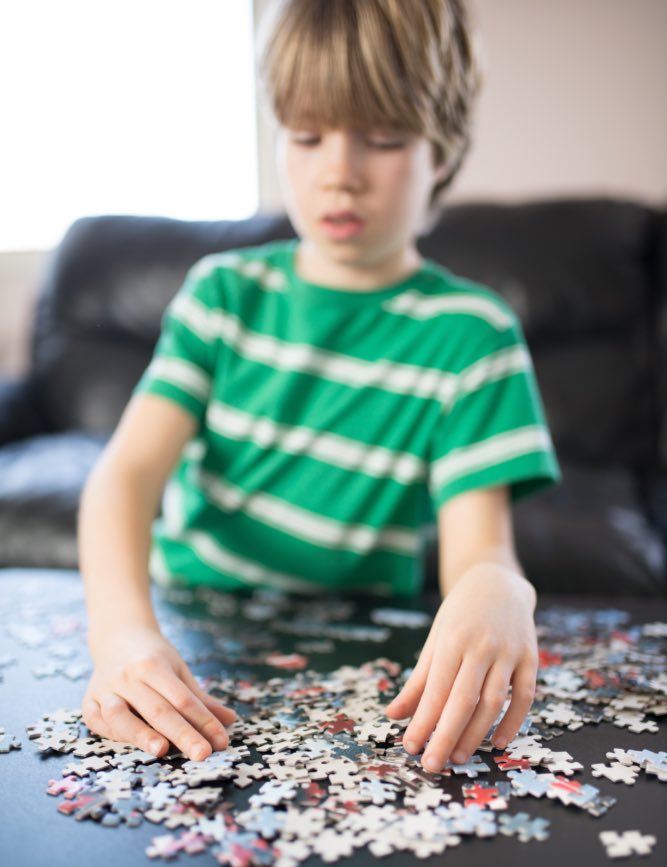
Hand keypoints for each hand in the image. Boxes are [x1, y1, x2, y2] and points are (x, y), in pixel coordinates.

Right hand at [82, 624, 236, 760]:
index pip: (183, 698)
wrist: (118, 637)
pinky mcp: (88, 702)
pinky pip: (98, 722)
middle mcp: (128, 676)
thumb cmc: (154, 657)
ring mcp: (106, 689)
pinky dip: (114, 735)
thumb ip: (201, 699)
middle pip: (158, 709)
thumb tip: (230, 720)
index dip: (203, 721)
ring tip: (162, 751)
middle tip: (203, 754)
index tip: (220, 741)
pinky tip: (131, 746)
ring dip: (141, 735)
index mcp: (154, 664)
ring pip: (121, 716)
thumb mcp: (179, 670)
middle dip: (182, 734)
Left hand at [385, 564, 537, 771]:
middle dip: (446, 736)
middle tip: (432, 765)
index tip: (411, 747)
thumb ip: (418, 680)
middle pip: (463, 700)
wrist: (497, 582)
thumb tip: (394, 715)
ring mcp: (508, 651)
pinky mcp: (530, 657)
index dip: (424, 721)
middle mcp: (481, 645)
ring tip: (459, 756)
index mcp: (452, 640)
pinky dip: (513, 722)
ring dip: (476, 734)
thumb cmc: (459, 615)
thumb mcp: (435, 639)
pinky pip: (524, 696)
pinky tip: (498, 742)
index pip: (436, 689)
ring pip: (494, 701)